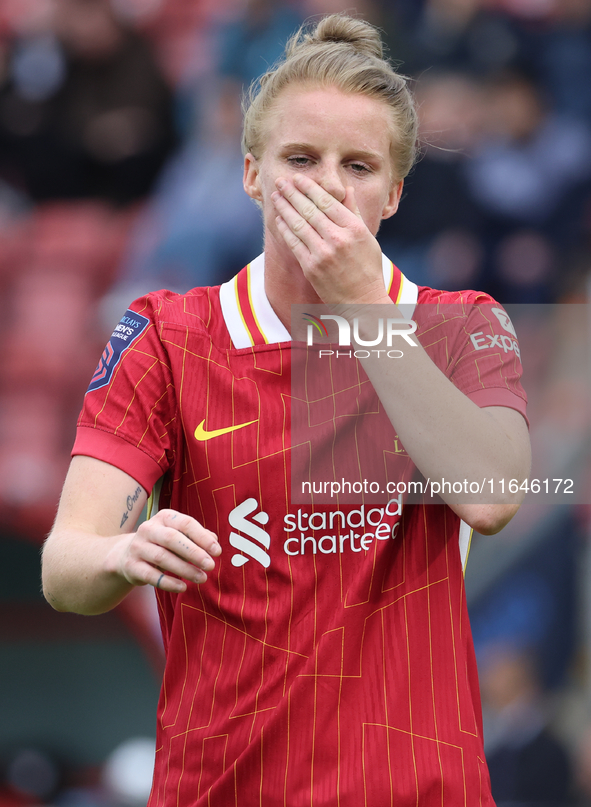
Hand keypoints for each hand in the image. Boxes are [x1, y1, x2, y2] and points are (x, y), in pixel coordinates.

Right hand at [108, 509, 221, 592]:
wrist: (127, 555)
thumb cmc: (162, 544)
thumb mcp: (179, 535)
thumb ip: (196, 536)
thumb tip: (214, 540)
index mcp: (164, 517)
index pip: (186, 523)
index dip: (203, 537)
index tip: (217, 552)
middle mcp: (148, 529)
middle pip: (172, 539)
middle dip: (194, 553)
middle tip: (210, 565)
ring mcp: (138, 547)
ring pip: (162, 558)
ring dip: (184, 569)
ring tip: (201, 578)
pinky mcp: (131, 566)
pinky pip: (151, 576)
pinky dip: (169, 583)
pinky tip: (183, 587)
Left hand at [271, 174, 387, 305]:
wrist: (362, 301)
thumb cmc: (368, 269)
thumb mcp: (368, 238)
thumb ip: (354, 212)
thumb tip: (347, 189)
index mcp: (354, 228)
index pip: (327, 201)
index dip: (309, 188)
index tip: (298, 178)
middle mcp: (338, 238)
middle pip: (309, 210)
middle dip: (292, 193)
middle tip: (281, 181)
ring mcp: (323, 253)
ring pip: (299, 224)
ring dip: (284, 208)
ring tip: (276, 196)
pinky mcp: (311, 267)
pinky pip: (294, 243)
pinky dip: (285, 229)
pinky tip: (279, 219)